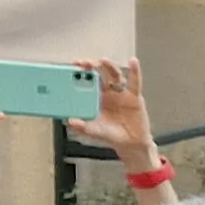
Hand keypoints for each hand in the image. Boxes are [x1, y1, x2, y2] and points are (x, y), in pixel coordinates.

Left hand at [67, 57, 163, 175]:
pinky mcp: (134, 96)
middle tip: (84, 63)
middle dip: (91, 67)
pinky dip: (135, 71)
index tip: (72, 67)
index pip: (86, 82)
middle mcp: (107, 93)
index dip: (79, 73)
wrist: (131, 144)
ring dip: (109, 66)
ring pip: (114, 75)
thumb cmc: (111, 135)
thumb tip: (69, 121)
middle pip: (99, 75)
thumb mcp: (94, 131)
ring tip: (103, 61)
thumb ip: (82, 126)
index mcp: (95, 98)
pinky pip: (135, 82)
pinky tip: (133, 62)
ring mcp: (121, 93)